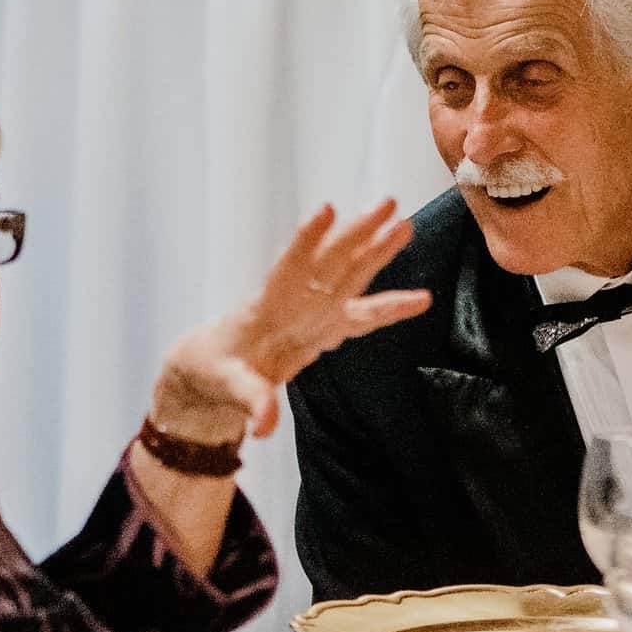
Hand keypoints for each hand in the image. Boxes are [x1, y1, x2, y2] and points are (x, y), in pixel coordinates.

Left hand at [148, 202, 432, 446]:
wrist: (210, 368)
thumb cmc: (212, 370)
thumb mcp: (226, 387)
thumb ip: (253, 402)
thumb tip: (265, 428)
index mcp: (266, 307)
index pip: (289, 268)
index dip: (307, 241)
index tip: (325, 210)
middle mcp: (295, 301)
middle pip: (332, 262)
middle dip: (358, 234)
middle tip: (388, 204)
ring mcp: (313, 312)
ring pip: (349, 276)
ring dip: (376, 251)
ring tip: (404, 224)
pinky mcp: (325, 328)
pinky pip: (363, 315)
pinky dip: (391, 307)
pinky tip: (422, 299)